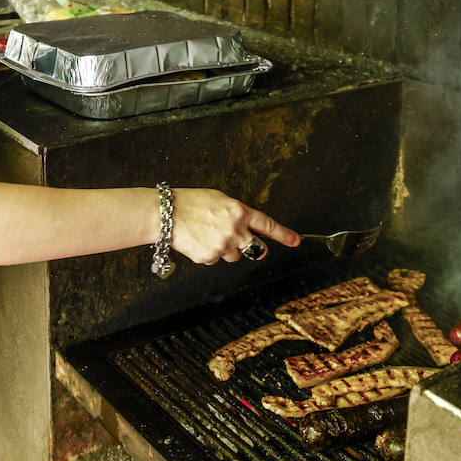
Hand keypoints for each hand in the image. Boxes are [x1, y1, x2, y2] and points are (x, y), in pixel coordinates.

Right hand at [168, 188, 299, 264]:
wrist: (165, 214)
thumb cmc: (190, 203)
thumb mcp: (219, 200)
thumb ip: (237, 213)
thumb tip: (247, 225)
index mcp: (239, 212)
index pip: (268, 226)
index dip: (284, 235)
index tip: (295, 241)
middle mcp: (235, 230)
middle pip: (257, 249)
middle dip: (255, 249)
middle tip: (244, 243)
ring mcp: (223, 246)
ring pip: (235, 256)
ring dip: (227, 250)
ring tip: (208, 235)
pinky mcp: (210, 257)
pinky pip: (215, 260)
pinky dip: (209, 253)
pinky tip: (198, 241)